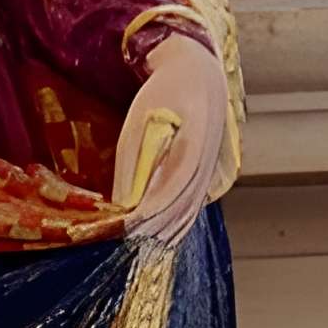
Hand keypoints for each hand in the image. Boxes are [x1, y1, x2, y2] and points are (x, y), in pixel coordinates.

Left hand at [113, 32, 228, 242]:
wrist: (198, 78)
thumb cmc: (162, 97)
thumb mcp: (137, 124)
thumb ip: (132, 165)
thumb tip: (123, 206)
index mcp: (190, 149)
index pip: (165, 196)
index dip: (143, 220)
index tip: (120, 232)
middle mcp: (204, 168)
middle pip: (177, 213)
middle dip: (148, 234)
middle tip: (119, 248)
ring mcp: (208, 176)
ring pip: (185, 217)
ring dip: (159, 237)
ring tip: (131, 249)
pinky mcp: (205, 181)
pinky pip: (189, 212)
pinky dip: (170, 229)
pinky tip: (151, 239)